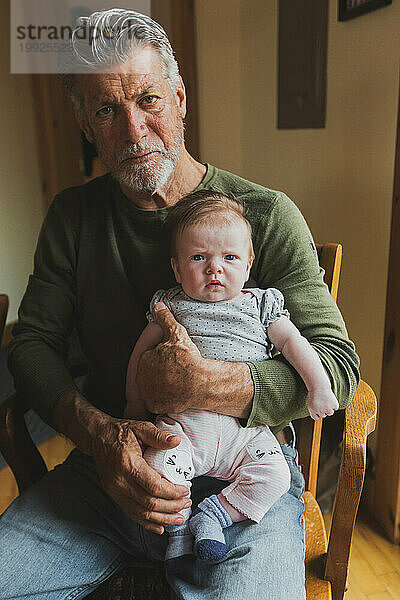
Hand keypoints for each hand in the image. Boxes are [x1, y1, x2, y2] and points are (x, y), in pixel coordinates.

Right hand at [91, 418, 190, 533]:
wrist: (97, 437)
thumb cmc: (121, 432)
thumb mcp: (141, 428)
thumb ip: (158, 436)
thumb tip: (177, 442)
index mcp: (128, 464)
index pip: (154, 487)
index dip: (172, 492)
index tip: (186, 490)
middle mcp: (120, 481)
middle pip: (149, 503)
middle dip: (172, 507)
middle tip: (187, 503)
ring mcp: (115, 491)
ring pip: (141, 513)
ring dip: (162, 518)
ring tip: (179, 518)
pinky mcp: (114, 495)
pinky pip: (132, 513)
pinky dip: (147, 523)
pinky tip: (160, 526)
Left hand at [136, 302, 204, 413]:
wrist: (199, 383)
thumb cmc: (188, 358)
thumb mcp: (176, 334)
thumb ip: (165, 319)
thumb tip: (158, 305)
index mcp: (144, 359)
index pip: (150, 357)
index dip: (162, 357)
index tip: (173, 359)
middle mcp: (141, 377)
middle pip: (150, 373)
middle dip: (160, 371)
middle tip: (176, 370)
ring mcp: (147, 393)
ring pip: (152, 387)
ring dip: (160, 385)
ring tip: (176, 382)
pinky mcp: (155, 406)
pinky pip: (157, 401)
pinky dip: (164, 399)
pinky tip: (174, 394)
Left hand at [308, 388, 338, 419]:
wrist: (320, 385)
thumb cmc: (315, 392)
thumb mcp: (311, 402)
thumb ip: (314, 410)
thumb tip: (320, 416)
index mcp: (313, 411)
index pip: (316, 417)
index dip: (317, 412)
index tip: (318, 407)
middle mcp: (320, 411)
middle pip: (324, 415)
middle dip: (323, 410)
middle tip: (322, 401)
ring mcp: (328, 409)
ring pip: (330, 413)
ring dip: (329, 408)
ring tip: (326, 400)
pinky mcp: (334, 405)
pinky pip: (335, 408)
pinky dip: (334, 404)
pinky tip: (330, 398)